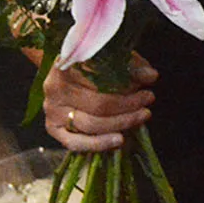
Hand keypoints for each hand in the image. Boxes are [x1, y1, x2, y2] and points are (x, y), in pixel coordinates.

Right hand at [42, 53, 157, 152]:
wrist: (66, 74)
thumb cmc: (92, 65)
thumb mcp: (112, 58)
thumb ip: (131, 66)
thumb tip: (151, 76)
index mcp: (65, 65)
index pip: (99, 78)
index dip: (126, 83)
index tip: (147, 84)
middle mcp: (55, 88)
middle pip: (98, 104)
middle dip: (129, 104)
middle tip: (148, 99)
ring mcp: (52, 110)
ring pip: (91, 124)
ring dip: (121, 122)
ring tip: (142, 115)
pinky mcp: (53, 128)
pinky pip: (75, 143)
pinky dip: (99, 144)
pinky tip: (119, 140)